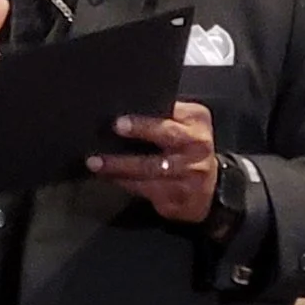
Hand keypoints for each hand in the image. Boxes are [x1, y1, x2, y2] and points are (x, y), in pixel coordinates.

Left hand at [87, 104, 218, 222]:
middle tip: (112, 130)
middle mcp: (198, 145)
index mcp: (197, 121)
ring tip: (96, 162)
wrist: (208, 189)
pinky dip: (125, 183)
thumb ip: (164, 115)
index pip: (171, 113)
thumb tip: (123, 107)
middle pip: (167, 136)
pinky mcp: (180, 196)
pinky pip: (147, 189)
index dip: (145, 119)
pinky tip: (109, 177)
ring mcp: (191, 173)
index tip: (120, 120)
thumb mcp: (184, 124)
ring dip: (120, 166)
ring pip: (151, 168)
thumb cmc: (186, 149)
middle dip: (139, 132)